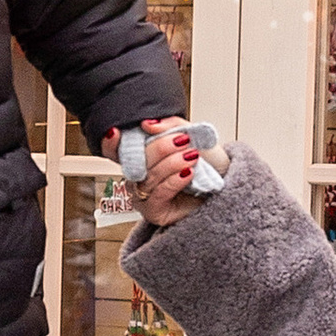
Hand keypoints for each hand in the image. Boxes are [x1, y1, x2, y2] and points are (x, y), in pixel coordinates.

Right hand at [109, 120, 231, 227]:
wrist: (225, 182)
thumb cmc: (206, 161)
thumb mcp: (190, 133)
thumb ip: (170, 125)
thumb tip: (148, 124)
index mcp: (141, 156)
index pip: (115, 150)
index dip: (110, 143)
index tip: (116, 132)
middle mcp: (138, 176)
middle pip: (136, 161)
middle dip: (160, 148)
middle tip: (183, 140)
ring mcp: (144, 195)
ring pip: (149, 177)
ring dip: (172, 164)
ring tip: (192, 156)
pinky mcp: (154, 211)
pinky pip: (159, 194)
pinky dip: (175, 180)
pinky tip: (189, 173)